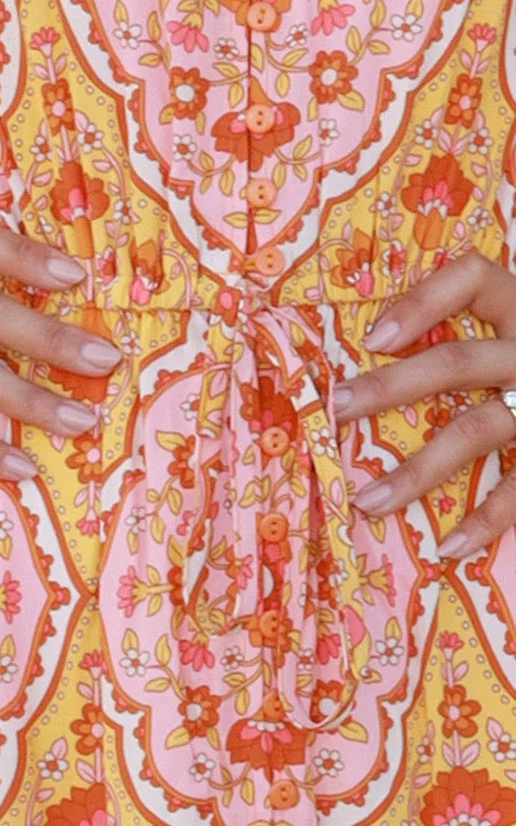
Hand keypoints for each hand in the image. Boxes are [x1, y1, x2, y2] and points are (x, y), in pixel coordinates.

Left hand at [332, 249, 515, 557]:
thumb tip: (380, 336)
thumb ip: (471, 317)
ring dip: (419, 470)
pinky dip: (486, 520)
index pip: (474, 279)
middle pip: (459, 361)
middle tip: (339, 407)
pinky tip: (447, 546)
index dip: (422, 302)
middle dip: (392, 386)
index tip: (372, 337)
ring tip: (369, 500)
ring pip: (476, 430)